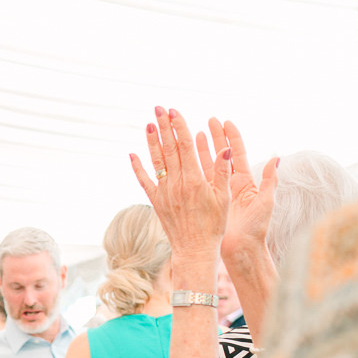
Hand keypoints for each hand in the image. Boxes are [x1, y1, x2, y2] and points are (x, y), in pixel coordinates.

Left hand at [129, 107, 230, 261]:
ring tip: (149, 123)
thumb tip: (225, 149)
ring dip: (151, 141)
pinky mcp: (156, 201)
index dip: (179, 127)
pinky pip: (144, 181)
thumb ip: (221, 172)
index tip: (175, 111)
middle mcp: (176, 184)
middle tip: (158, 108)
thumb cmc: (214, 224)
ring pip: (156, 161)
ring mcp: (164, 192)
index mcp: (194, 180)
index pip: (185, 146)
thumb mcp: (223, 197)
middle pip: (169, 149)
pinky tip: (132, 154)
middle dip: (164, 127)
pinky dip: (137, 167)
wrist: (195, 249)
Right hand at [204, 118, 278, 269]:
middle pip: (221, 155)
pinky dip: (189, 171)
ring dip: (199, 150)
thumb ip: (270, 180)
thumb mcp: (265, 203)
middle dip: (214, 137)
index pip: (237, 154)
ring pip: (206, 166)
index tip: (224, 122)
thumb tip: (276, 158)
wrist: (242, 252)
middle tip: (206, 121)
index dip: (231, 137)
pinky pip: (197, 183)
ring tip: (191, 134)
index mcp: (245, 182)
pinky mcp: (207, 203)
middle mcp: (230, 185)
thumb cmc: (256, 230)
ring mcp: (217, 193)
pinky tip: (180, 161)